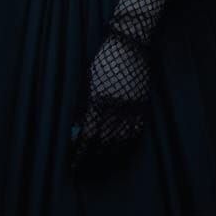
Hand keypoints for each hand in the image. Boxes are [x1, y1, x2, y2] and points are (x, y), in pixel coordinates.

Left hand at [69, 27, 152, 174]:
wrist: (130, 44)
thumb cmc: (103, 59)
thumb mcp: (88, 80)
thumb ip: (83, 107)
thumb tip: (77, 132)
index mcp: (98, 99)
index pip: (88, 136)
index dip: (80, 152)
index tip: (74, 163)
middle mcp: (115, 107)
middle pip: (103, 143)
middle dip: (92, 160)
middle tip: (84, 171)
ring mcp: (131, 108)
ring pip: (120, 142)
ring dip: (109, 158)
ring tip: (100, 168)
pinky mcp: (142, 106)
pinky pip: (136, 133)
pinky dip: (128, 147)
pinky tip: (121, 155)